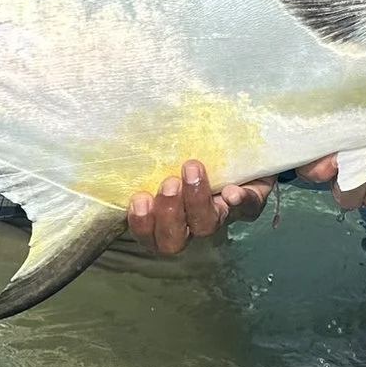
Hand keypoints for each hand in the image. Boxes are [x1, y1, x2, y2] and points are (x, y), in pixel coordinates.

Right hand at [125, 160, 274, 254]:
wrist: (240, 150)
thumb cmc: (194, 154)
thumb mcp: (166, 152)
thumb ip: (145, 150)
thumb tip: (115, 126)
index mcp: (167, 218)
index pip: (148, 234)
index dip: (141, 224)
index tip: (138, 198)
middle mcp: (192, 224)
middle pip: (174, 240)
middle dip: (168, 214)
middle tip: (169, 183)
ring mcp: (221, 216)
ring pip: (206, 225)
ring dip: (197, 200)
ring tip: (192, 168)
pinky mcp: (250, 203)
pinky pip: (247, 208)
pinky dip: (239, 202)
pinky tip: (232, 192)